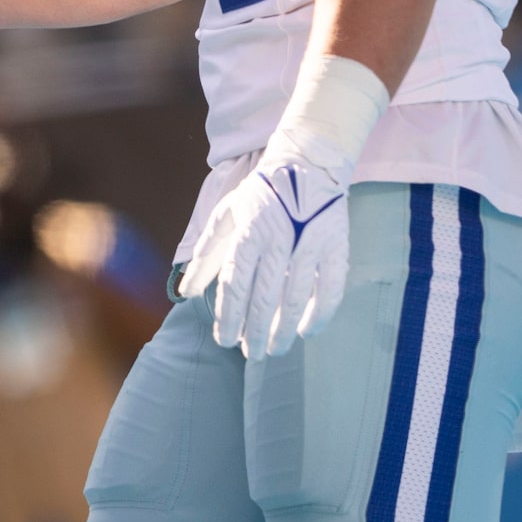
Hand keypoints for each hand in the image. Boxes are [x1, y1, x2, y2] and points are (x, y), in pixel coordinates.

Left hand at [182, 147, 352, 357]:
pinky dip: (321, 313)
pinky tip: (308, 331)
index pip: (235, 285)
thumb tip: (186, 291)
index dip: (229, 317)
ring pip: (297, 297)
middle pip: (264, 297)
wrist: (307, 166)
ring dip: (285, 329)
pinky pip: (331, 287)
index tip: (225, 340)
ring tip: (275, 349)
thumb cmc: (259, 196)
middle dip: (256, 331)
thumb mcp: (225, 217)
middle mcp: (278, 241)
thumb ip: (206, 255)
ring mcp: (310, 244)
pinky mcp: (336, 246)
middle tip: (251, 354)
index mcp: (247, 234)